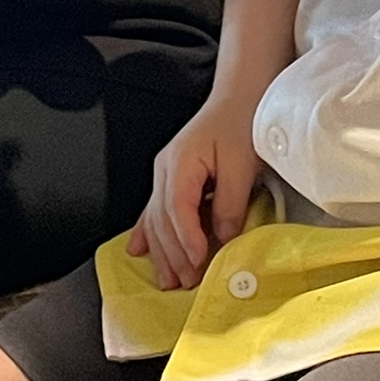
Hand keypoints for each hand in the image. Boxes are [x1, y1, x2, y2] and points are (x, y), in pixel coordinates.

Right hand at [126, 92, 260, 290]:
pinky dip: (147, 233)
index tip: (199, 261)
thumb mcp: (241, 162)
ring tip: (169, 280)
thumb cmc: (241, 124)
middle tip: (187, 283)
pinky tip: (138, 250)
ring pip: (155, 219)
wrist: (238, 98)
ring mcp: (165, 173)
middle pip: (162, 218)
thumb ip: (230, 201)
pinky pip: (153, 210)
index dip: (187, 237)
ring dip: (161, 251)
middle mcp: (166, 169)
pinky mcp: (172, 178)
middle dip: (173, 254)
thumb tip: (223, 237)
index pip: (178, 207)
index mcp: (181, 161)